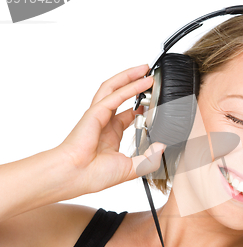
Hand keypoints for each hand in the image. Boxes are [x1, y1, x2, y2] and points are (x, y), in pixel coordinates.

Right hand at [56, 64, 165, 194]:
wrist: (76, 176)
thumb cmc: (94, 175)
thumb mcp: (131, 168)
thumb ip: (149, 159)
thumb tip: (161, 147)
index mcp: (111, 135)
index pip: (127, 114)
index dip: (140, 106)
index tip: (152, 101)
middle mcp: (104, 122)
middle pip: (119, 95)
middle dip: (134, 83)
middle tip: (149, 76)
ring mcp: (98, 115)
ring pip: (114, 88)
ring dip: (129, 77)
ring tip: (145, 69)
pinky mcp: (95, 113)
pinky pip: (114, 96)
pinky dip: (128, 87)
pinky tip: (141, 82)